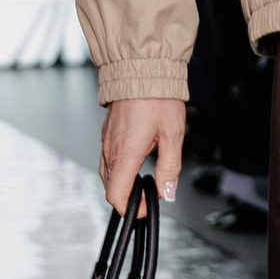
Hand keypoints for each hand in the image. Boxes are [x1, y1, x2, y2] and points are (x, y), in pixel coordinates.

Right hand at [100, 98, 185, 212]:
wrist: (141, 69)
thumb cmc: (157, 98)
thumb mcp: (173, 135)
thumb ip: (169, 168)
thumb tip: (167, 192)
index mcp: (126, 153)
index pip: (116, 196)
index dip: (131, 208)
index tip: (147, 206)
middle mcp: (111, 150)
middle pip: (111, 188)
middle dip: (128, 197)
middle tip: (150, 194)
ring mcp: (106, 141)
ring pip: (107, 174)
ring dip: (123, 183)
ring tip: (143, 179)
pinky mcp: (107, 133)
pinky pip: (108, 159)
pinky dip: (119, 169)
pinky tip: (135, 161)